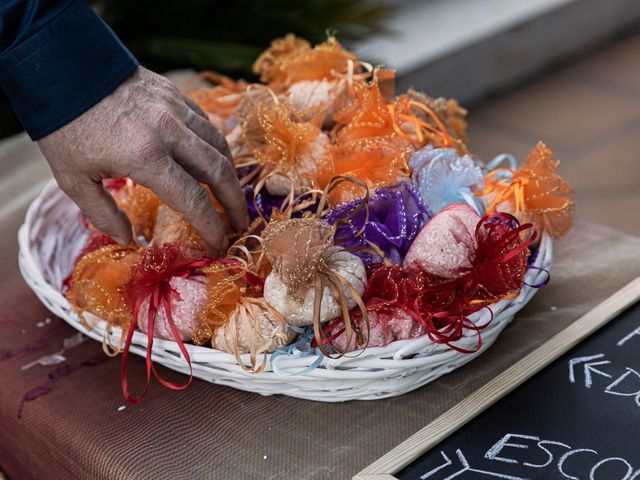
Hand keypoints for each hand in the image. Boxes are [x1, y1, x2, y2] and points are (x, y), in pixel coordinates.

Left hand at [37, 66, 247, 255]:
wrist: (61, 68)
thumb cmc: (66, 128)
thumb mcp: (74, 178)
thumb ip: (102, 213)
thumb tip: (128, 239)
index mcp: (145, 157)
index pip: (193, 200)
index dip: (212, 226)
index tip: (220, 245)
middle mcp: (169, 133)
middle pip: (219, 172)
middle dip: (234, 202)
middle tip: (240, 223)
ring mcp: (175, 110)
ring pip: (218, 144)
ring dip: (230, 173)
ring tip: (230, 193)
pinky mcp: (175, 95)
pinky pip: (206, 124)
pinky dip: (215, 146)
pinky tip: (211, 160)